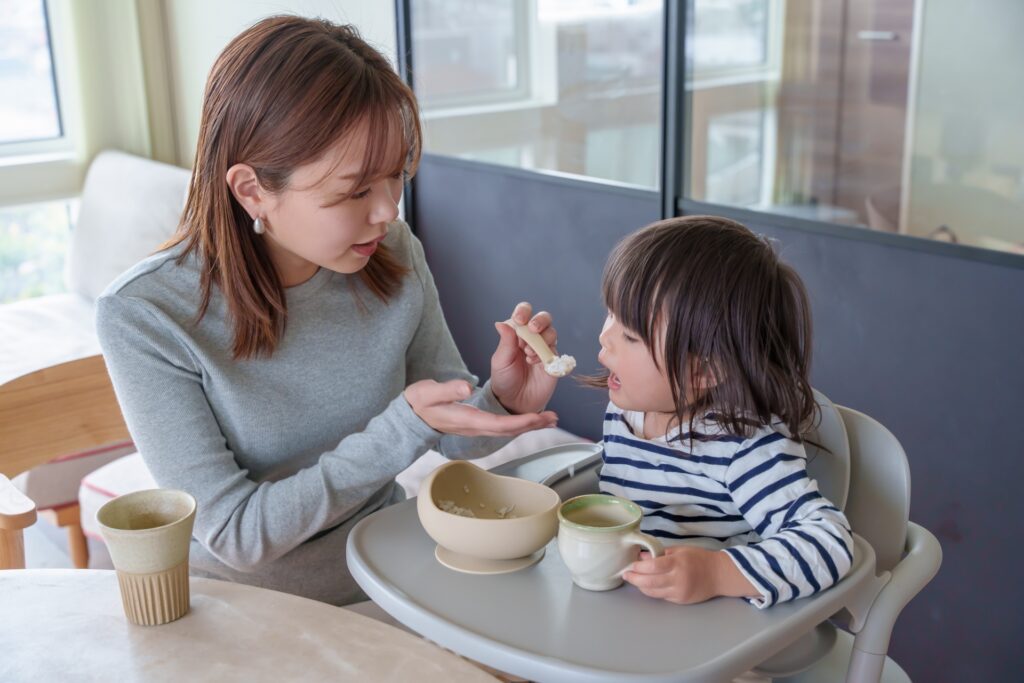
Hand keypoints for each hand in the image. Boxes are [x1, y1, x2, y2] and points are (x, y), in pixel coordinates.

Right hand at [404, 378, 556, 436]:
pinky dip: (521, 422)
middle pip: (509, 430)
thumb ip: (447, 390)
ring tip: (550, 419)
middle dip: (533, 425)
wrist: (412, 417)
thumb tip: (467, 387)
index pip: (498, 424)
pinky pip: (504, 426)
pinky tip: (532, 418)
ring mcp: (477, 427)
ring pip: (508, 429)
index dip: (520, 422)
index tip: (538, 417)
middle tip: (554, 418)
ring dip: (530, 425)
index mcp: (467, 419)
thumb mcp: (428, 392)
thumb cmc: (419, 403)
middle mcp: (476, 426)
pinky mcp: (478, 423)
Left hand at [489, 302, 558, 415]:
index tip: (519, 319)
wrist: (515, 402)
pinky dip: (547, 354)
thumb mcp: (500, 361)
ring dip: (541, 340)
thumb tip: (501, 323)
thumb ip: (505, 342)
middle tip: (533, 330)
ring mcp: (544, 349)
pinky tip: (535, 362)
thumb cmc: (504, 380)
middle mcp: (532, 338)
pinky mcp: (553, 361)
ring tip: (529, 354)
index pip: (523, 314)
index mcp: (517, 333)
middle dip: (540, 321)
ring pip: (552, 333)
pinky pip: (556, 351)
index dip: (524, 312)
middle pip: (543, 319)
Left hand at [622, 547, 757, 604]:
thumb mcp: (680, 550)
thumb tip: (641, 556)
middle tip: (626, 575)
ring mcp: (679, 592)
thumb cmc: (699, 558)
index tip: (630, 565)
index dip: (639, 567)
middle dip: (634, 579)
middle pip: (649, 582)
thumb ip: (660, 554)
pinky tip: (647, 585)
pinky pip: (662, 596)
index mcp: (678, 563)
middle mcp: (678, 579)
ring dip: (641, 586)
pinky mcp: (681, 601)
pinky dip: (652, 591)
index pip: (653, 566)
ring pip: (653, 592)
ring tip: (634, 579)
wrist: (719, 575)